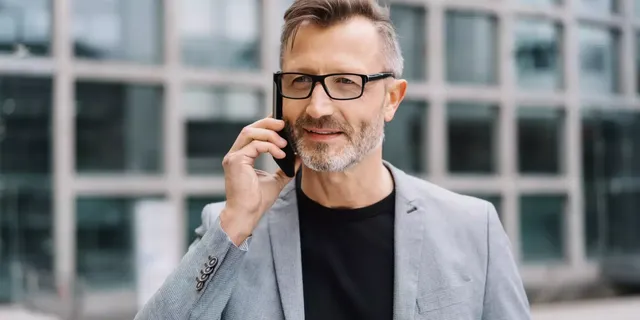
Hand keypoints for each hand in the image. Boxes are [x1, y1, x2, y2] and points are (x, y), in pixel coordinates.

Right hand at [220, 117, 299, 244]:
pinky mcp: (235, 161)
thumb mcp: (275, 180)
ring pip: (250, 132)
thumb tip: (298, 157)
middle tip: (284, 124)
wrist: (247, 214)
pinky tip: (281, 154)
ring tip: (284, 143)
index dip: (266, 124)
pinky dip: (270, 147)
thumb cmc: (257, 201)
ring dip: (269, 134)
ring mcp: (233, 157)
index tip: (281, 123)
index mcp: (241, 157)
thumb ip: (285, 168)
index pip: (252, 133)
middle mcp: (235, 155)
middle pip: (249, 128)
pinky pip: (255, 145)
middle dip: (268, 123)